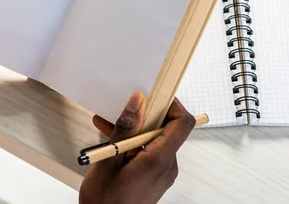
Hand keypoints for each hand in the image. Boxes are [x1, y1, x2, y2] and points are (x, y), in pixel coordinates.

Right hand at [79, 94, 194, 203]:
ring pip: (154, 139)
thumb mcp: (109, 159)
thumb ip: (125, 129)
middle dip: (144, 116)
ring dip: (134, 130)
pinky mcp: (154, 176)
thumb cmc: (105, 202)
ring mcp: (161, 172)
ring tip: (108, 127)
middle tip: (123, 110)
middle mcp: (166, 166)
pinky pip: (149, 151)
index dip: (172, 105)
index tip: (154, 95)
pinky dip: (133, 143)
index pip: (183, 123)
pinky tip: (111, 141)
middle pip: (167, 129)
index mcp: (159, 160)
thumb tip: (137, 102)